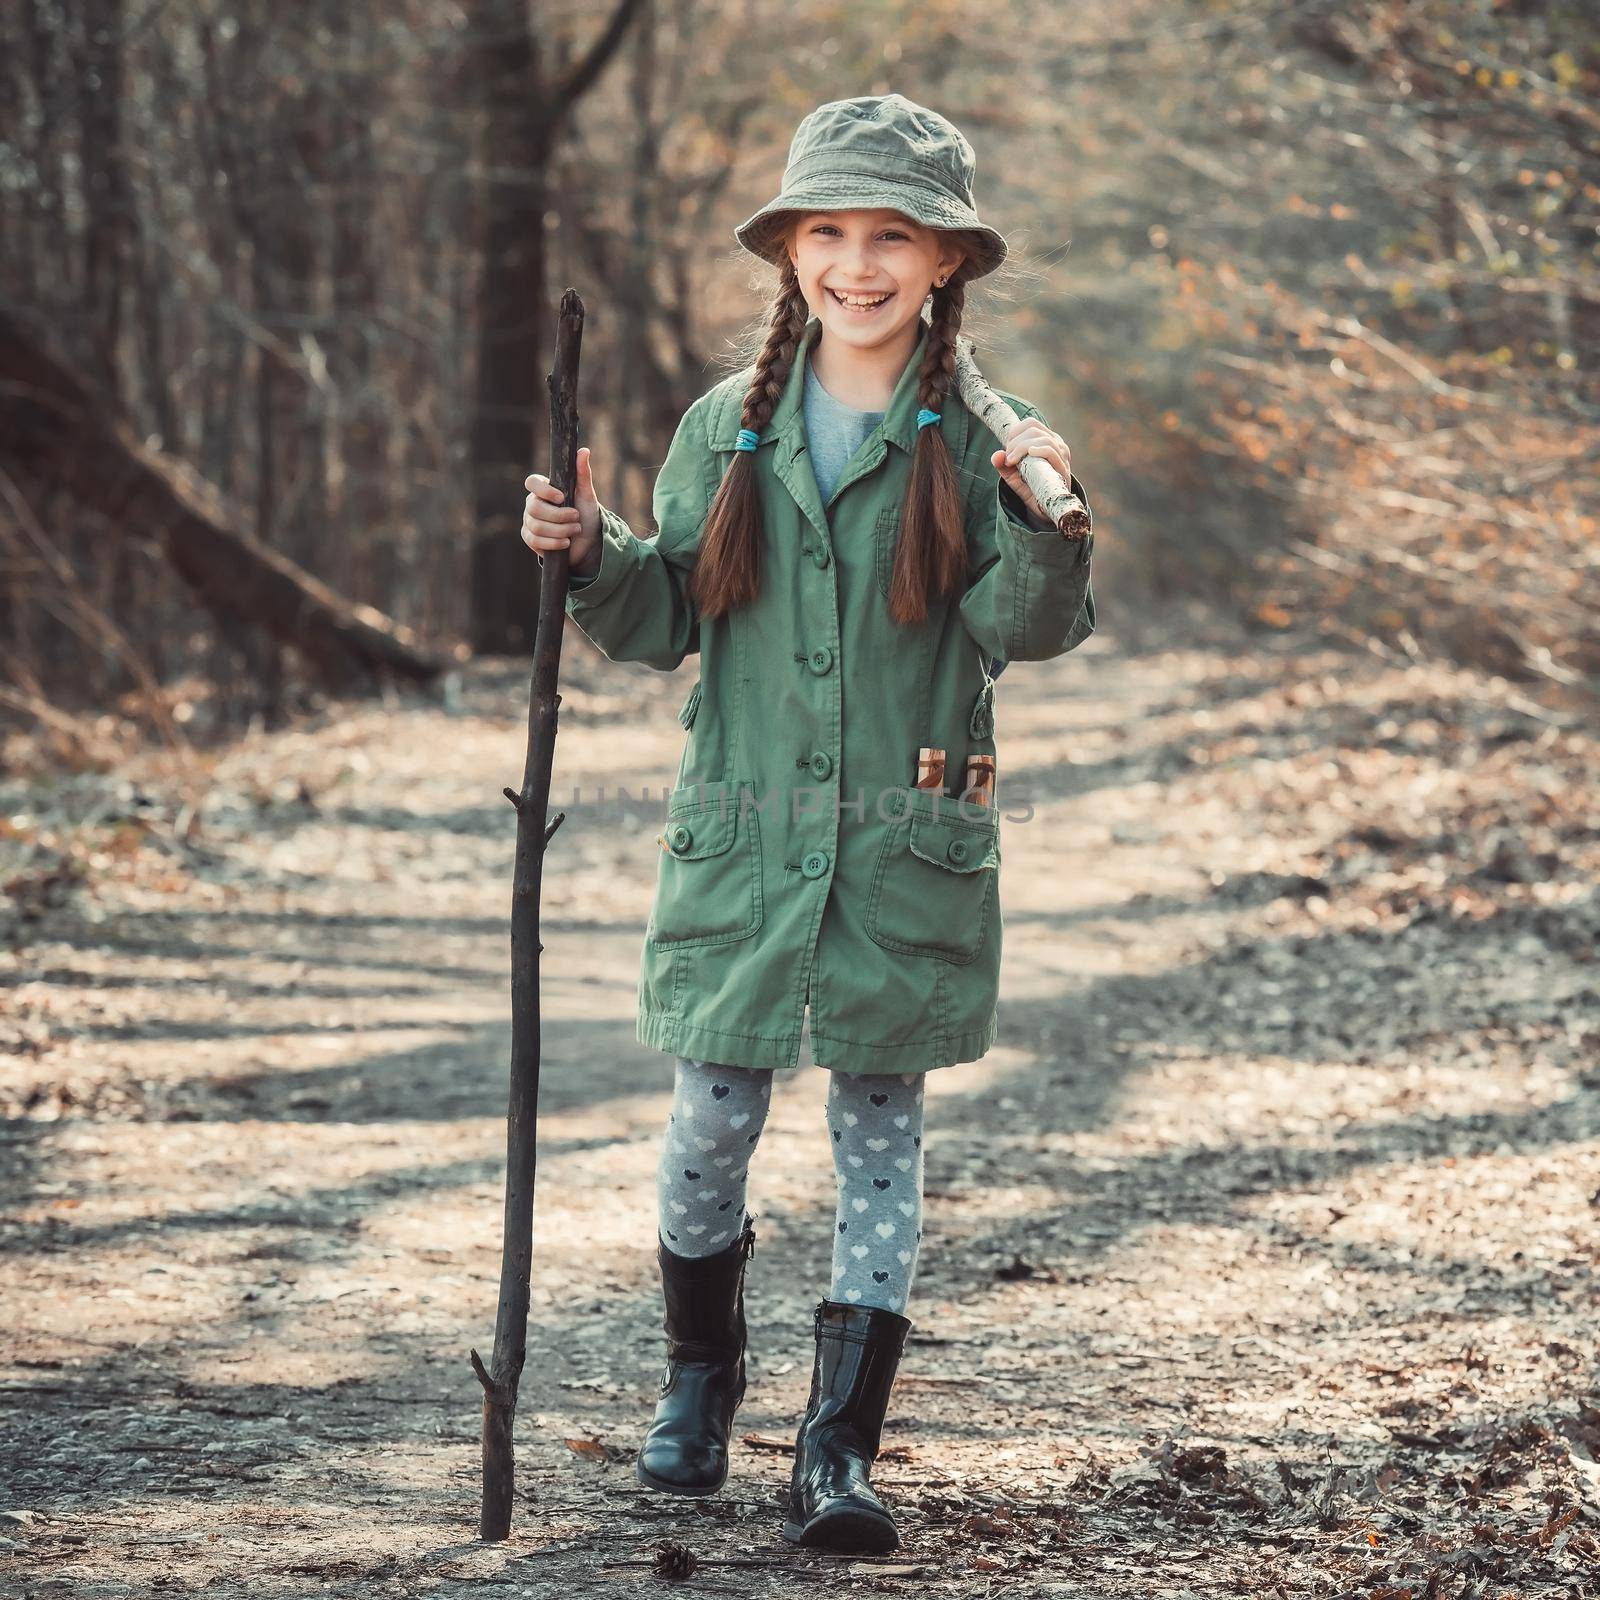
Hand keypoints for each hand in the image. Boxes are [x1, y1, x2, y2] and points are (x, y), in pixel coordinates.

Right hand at [523, 446, 601, 575]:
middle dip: (559, 516)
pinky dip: (554, 543)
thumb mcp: (587, 494)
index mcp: (543, 489)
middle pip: (535, 509)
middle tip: (576, 517)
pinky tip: (566, 542)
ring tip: (575, 530)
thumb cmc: (586, 514)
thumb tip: (584, 450)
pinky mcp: (530, 539)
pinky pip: (535, 541)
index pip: (531, 482)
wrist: (588, 541)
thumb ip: (582, 474)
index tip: (562, 497)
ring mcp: (529, 521)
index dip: (544, 491)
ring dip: (561, 530)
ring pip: (537, 527)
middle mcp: (532, 504)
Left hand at [991, 419, 1070, 524]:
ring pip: (1041, 438)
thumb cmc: (1031, 488)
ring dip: (1021, 447)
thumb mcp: (1012, 475)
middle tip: (1008, 460)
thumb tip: (996, 455)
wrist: (1045, 510)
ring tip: (1013, 462)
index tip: (1007, 449)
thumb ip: (1002, 465)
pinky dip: (1037, 449)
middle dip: (1015, 442)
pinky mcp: (1063, 467)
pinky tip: (1029, 454)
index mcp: (1046, 439)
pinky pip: (1051, 450)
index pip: (1030, 423)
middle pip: (1033, 428)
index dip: (1014, 432)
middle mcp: (1056, 443)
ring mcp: (1061, 454)